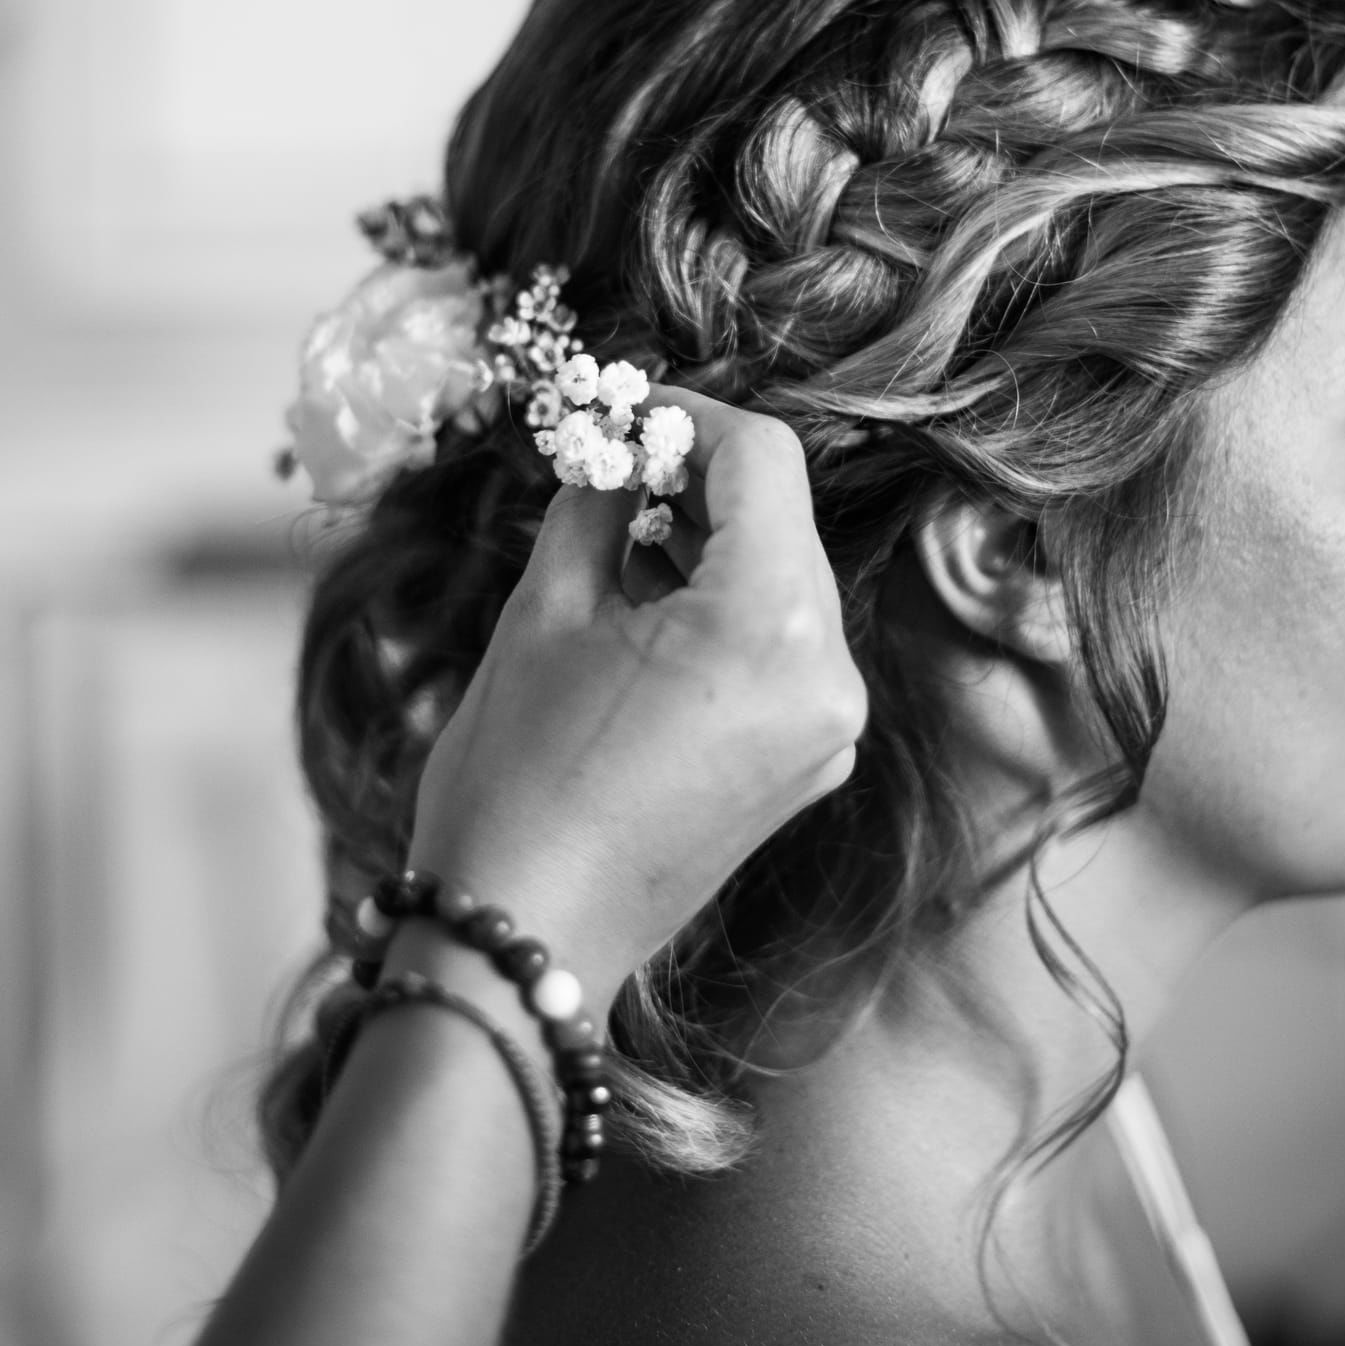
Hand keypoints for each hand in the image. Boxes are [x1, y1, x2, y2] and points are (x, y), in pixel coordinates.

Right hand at [410, 390, 864, 1007]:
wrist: (523, 935)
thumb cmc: (517, 779)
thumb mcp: (547, 611)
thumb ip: (597, 505)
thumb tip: (615, 445)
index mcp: (772, 626)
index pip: (761, 460)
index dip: (688, 415)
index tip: (622, 410)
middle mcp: (827, 678)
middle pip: (780, 520)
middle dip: (695, 479)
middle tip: (606, 460)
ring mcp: (826, 731)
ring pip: (782, 583)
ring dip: (706, 543)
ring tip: (611, 536)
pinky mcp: (806, 766)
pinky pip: (779, 649)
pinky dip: (721, 610)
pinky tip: (642, 609)